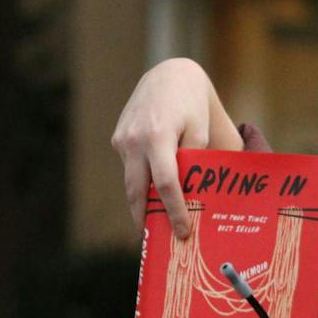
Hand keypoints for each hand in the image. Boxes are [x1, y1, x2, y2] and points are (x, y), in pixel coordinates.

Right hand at [110, 57, 241, 237]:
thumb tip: (189, 198)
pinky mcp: (118, 138)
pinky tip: (151, 197)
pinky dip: (139, 183)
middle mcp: (135, 139)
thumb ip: (192, 163)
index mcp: (158, 136)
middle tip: (156, 241)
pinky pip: (129, 168)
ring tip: (152, 226)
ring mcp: (122, 139)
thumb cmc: (191, 106)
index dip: (174, 211)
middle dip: (145, 219)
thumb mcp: (199, 131)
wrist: (169, 75)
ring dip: (139, 205)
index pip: (166, 183)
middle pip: (137, 191)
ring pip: (130, 182)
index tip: (182, 231)